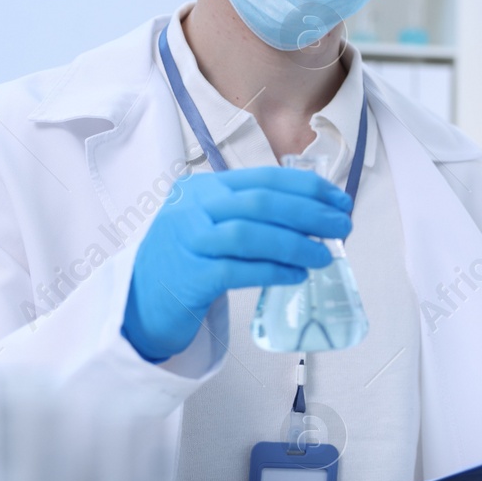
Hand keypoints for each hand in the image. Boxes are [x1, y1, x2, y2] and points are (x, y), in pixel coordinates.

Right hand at [121, 167, 352, 361]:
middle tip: (342, 226)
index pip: (264, 179)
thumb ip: (253, 215)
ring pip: (250, 234)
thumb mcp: (212, 223)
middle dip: (310, 213)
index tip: (340, 201)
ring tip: (323, 255)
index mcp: (203, 189)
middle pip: (261, 203)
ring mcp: (188, 242)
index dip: (308, 188)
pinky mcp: (189, 278)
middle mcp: (193, 209)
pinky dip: (274, 271)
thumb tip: (317, 216)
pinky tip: (296, 275)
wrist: (139, 301)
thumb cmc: (188, 260)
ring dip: (296, 244)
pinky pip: (238, 271)